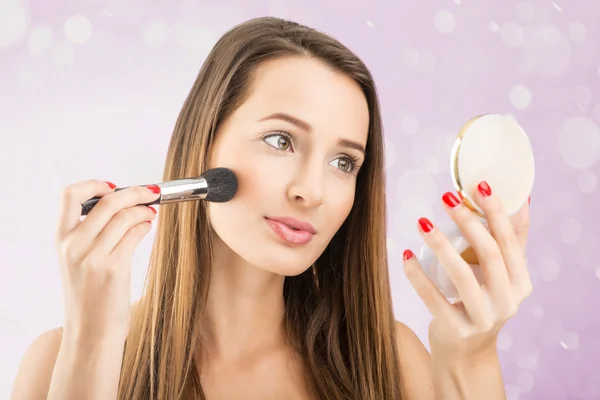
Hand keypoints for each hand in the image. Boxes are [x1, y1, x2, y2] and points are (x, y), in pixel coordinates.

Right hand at [54, 180, 159, 341]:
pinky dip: (145, 225)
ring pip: (124, 216)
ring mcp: (93, 257)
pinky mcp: (113, 269)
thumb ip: (90, 235)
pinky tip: (147, 227)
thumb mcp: (77, 262)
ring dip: (143, 209)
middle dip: (134, 192)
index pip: (70, 195)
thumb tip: (119, 206)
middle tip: (149, 193)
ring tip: (150, 212)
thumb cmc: (89, 298)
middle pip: (107, 202)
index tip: (113, 186)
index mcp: (62, 240)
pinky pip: (134, 234)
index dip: (94, 184)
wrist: (91, 333)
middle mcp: (74, 246)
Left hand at [403, 181, 531, 359]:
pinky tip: (406, 255)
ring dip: (440, 244)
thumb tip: (523, 198)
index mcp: (521, 283)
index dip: (496, 211)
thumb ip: (512, 242)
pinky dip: (418, 275)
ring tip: (422, 222)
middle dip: (468, 221)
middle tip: (446, 197)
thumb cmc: (482, 302)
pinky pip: (433, 298)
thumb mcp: (502, 276)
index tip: (479, 184)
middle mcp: (508, 302)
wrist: (467, 352)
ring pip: (461, 276)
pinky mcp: (456, 330)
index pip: (511, 241)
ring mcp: (483, 319)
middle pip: (489, 254)